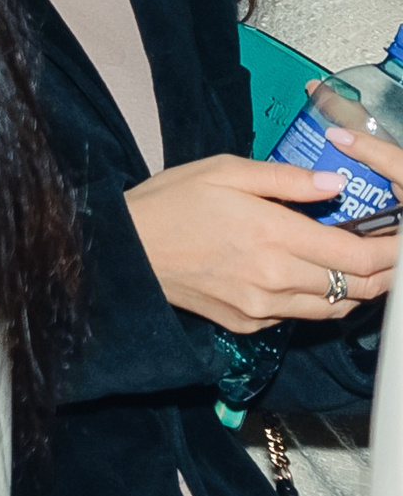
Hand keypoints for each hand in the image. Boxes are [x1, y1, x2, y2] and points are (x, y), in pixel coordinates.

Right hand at [126, 154, 396, 332]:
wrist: (120, 249)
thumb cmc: (169, 202)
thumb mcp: (223, 170)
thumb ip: (285, 178)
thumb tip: (334, 184)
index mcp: (272, 234)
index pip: (357, 256)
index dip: (391, 251)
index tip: (399, 238)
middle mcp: (273, 278)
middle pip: (356, 288)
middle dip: (383, 272)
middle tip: (387, 251)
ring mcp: (261, 307)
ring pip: (334, 308)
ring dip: (354, 289)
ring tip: (356, 264)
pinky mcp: (247, 324)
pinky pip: (298, 317)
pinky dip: (315, 301)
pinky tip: (307, 277)